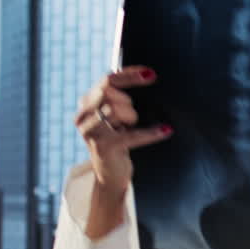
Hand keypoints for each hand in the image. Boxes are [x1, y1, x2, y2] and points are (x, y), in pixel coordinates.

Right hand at [73, 66, 172, 196]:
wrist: (110, 175)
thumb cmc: (118, 140)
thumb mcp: (116, 115)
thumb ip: (120, 96)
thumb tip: (144, 73)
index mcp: (87, 103)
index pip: (107, 80)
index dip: (129, 75)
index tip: (150, 74)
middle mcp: (83, 116)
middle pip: (109, 91)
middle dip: (126, 101)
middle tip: (130, 117)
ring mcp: (91, 132)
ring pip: (115, 108)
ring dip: (130, 116)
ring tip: (128, 126)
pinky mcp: (104, 147)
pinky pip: (131, 135)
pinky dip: (151, 132)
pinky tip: (166, 130)